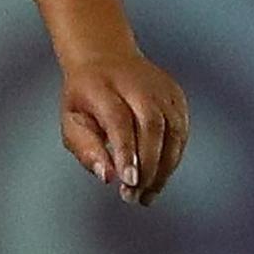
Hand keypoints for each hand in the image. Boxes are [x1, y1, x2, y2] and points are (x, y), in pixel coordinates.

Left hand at [59, 54, 187, 205]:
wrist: (105, 58)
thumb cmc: (86, 96)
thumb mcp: (72, 120)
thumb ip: (85, 148)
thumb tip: (107, 176)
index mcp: (103, 86)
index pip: (119, 120)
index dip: (126, 152)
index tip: (128, 181)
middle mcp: (137, 84)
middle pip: (151, 125)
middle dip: (147, 166)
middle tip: (133, 195)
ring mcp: (161, 89)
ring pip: (172, 132)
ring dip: (162, 169)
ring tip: (144, 194)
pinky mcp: (177, 97)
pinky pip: (181, 133)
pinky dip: (172, 159)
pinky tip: (157, 177)